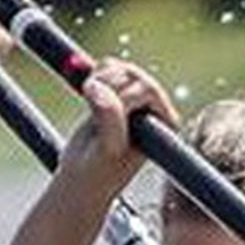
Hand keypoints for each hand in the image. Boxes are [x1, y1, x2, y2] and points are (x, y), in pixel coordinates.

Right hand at [58, 57, 180, 193]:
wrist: (79, 178)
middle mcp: (156, 110)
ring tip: (89, 105)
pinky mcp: (118, 91)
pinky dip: (94, 73)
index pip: (149, 91)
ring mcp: (138, 99)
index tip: (102, 120)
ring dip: (99, 79)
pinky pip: (108, 67)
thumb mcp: (105, 150)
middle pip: (134, 76)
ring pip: (120, 68)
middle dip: (108, 86)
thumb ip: (108, 120)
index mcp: (165, 125)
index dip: (122, 98)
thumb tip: (96, 88)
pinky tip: (87, 94)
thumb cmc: (97, 173)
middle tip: (90, 109)